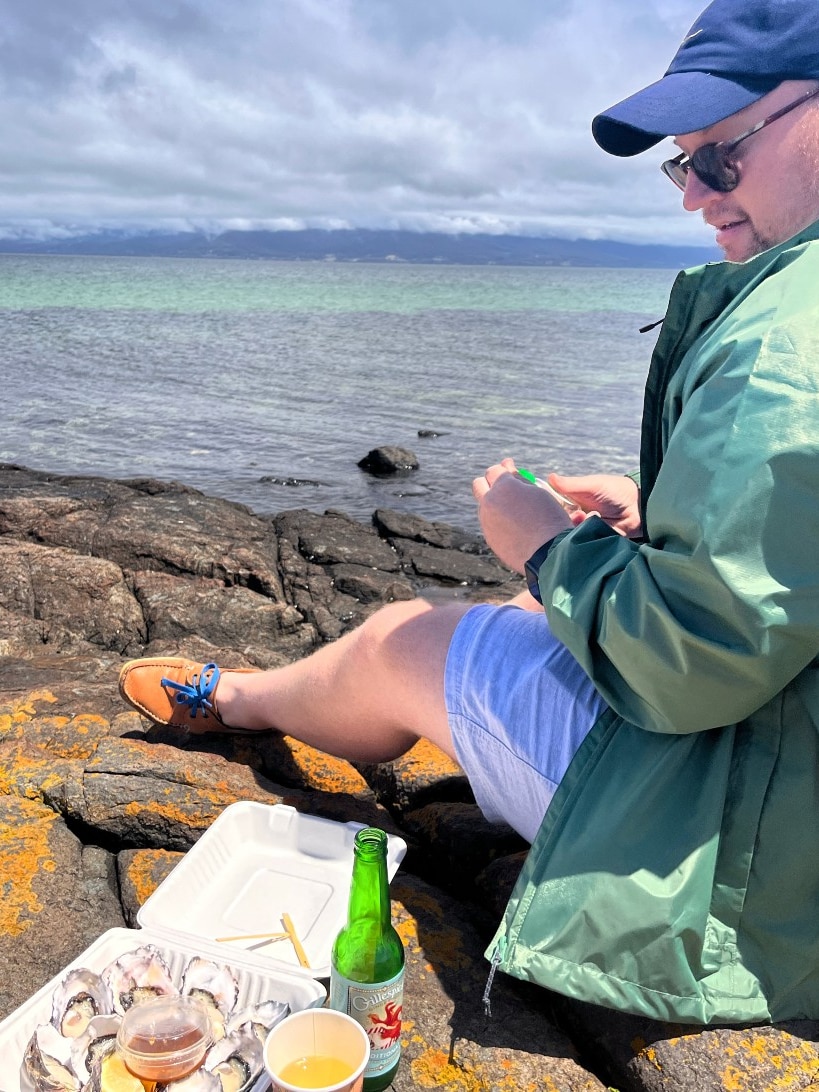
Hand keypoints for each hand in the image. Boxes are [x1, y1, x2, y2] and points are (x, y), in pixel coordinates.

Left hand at [472, 458, 571, 572]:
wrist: (549, 554)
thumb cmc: (549, 519)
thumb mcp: (539, 492)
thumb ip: (520, 479)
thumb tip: (507, 466)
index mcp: (503, 487)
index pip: (494, 470)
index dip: (503, 469)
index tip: (511, 471)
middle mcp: (489, 502)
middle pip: (479, 484)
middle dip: (489, 482)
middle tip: (506, 488)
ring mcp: (486, 522)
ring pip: (483, 506)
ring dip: (494, 503)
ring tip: (515, 511)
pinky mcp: (489, 538)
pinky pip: (489, 524)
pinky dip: (497, 521)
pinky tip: (514, 527)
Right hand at [548, 472, 641, 536]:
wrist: (638, 507)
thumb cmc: (615, 491)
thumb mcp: (591, 485)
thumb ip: (570, 485)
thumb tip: (550, 477)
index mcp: (573, 501)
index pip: (554, 507)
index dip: (551, 509)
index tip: (552, 508)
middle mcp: (576, 515)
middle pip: (559, 523)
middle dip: (564, 520)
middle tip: (576, 514)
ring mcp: (584, 529)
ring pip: (569, 534)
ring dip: (576, 527)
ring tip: (587, 518)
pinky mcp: (593, 540)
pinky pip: (582, 544)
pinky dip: (584, 538)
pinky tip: (593, 529)